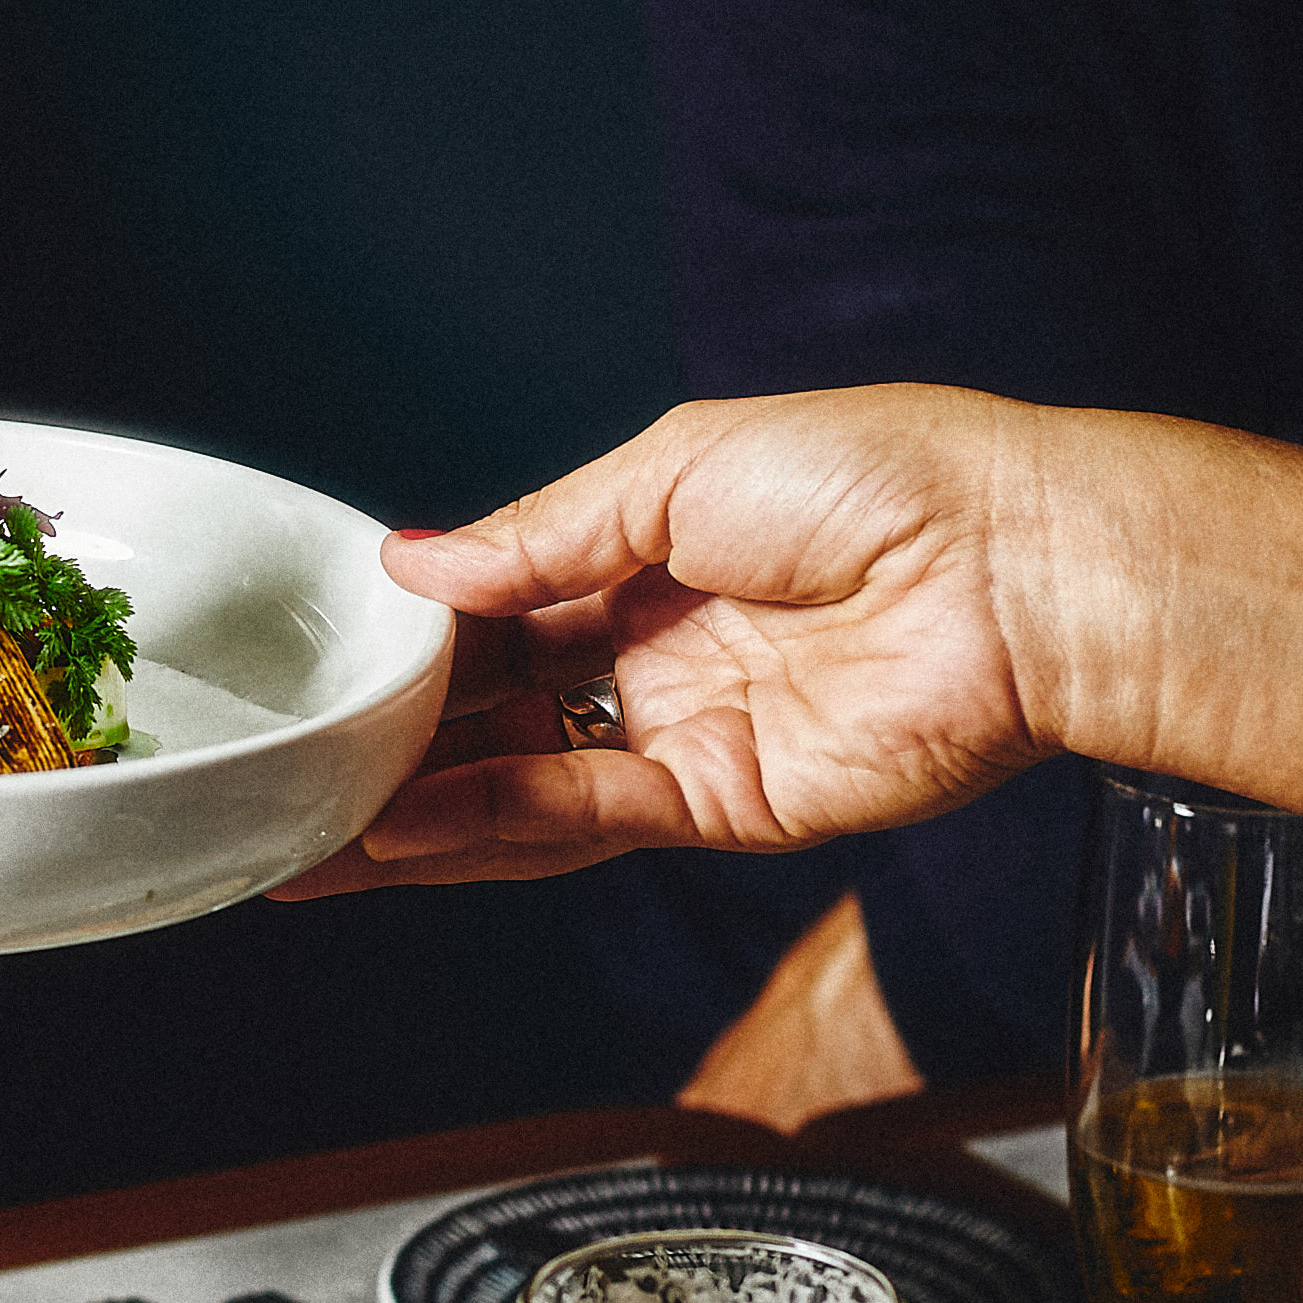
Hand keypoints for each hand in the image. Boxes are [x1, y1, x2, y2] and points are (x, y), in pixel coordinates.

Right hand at [276, 383, 1302, 897]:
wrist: (1018, 563)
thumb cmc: (883, 476)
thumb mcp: (675, 465)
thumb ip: (538, 536)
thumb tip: (411, 568)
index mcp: (652, 554)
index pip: (500, 613)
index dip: (412, 645)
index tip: (321, 667)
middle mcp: (662, 654)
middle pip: (499, 716)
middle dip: (393, 749)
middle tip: (285, 774)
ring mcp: (692, 736)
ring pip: (525, 789)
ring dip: (418, 816)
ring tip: (308, 837)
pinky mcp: (730, 806)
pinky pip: (585, 823)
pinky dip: (490, 830)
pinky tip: (403, 836)